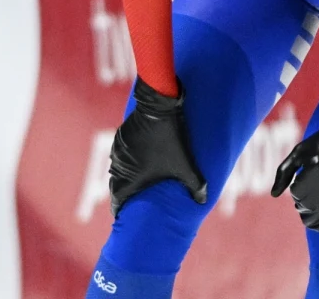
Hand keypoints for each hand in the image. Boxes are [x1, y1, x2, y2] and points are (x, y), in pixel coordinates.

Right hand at [109, 77, 207, 215]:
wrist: (159, 104)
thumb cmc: (171, 138)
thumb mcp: (185, 164)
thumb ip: (195, 185)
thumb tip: (203, 201)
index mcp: (130, 177)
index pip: (117, 199)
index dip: (119, 209)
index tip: (121, 215)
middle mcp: (119, 165)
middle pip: (115, 185)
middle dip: (122, 194)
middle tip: (129, 202)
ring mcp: (118, 149)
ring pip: (116, 168)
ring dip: (123, 176)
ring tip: (133, 182)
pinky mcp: (121, 135)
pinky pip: (120, 153)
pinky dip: (126, 160)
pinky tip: (136, 160)